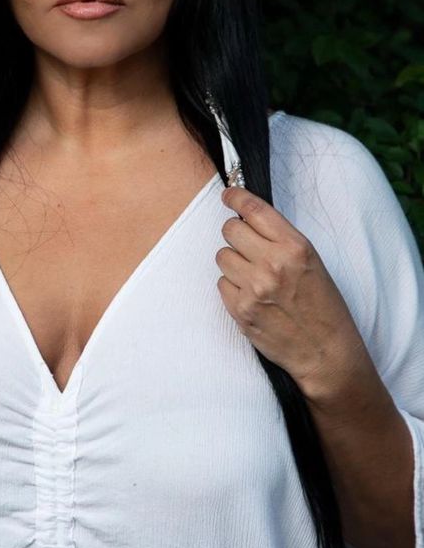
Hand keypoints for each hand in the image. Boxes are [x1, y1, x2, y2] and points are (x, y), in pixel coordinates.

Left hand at [215, 186, 369, 398]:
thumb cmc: (323, 305)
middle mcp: (273, 264)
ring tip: (254, 277)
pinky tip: (252, 296)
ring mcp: (254, 288)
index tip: (228, 195)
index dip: (236, 197)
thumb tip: (245, 217)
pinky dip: (232, 287)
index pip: (254, 209)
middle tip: (248, 247)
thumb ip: (280, 238)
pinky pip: (221, 283)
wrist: (325, 352)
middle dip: (236, 234)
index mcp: (295, 247)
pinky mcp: (240, 310)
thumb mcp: (312, 261)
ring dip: (233, 262)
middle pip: (230, 229)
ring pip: (222, 256)